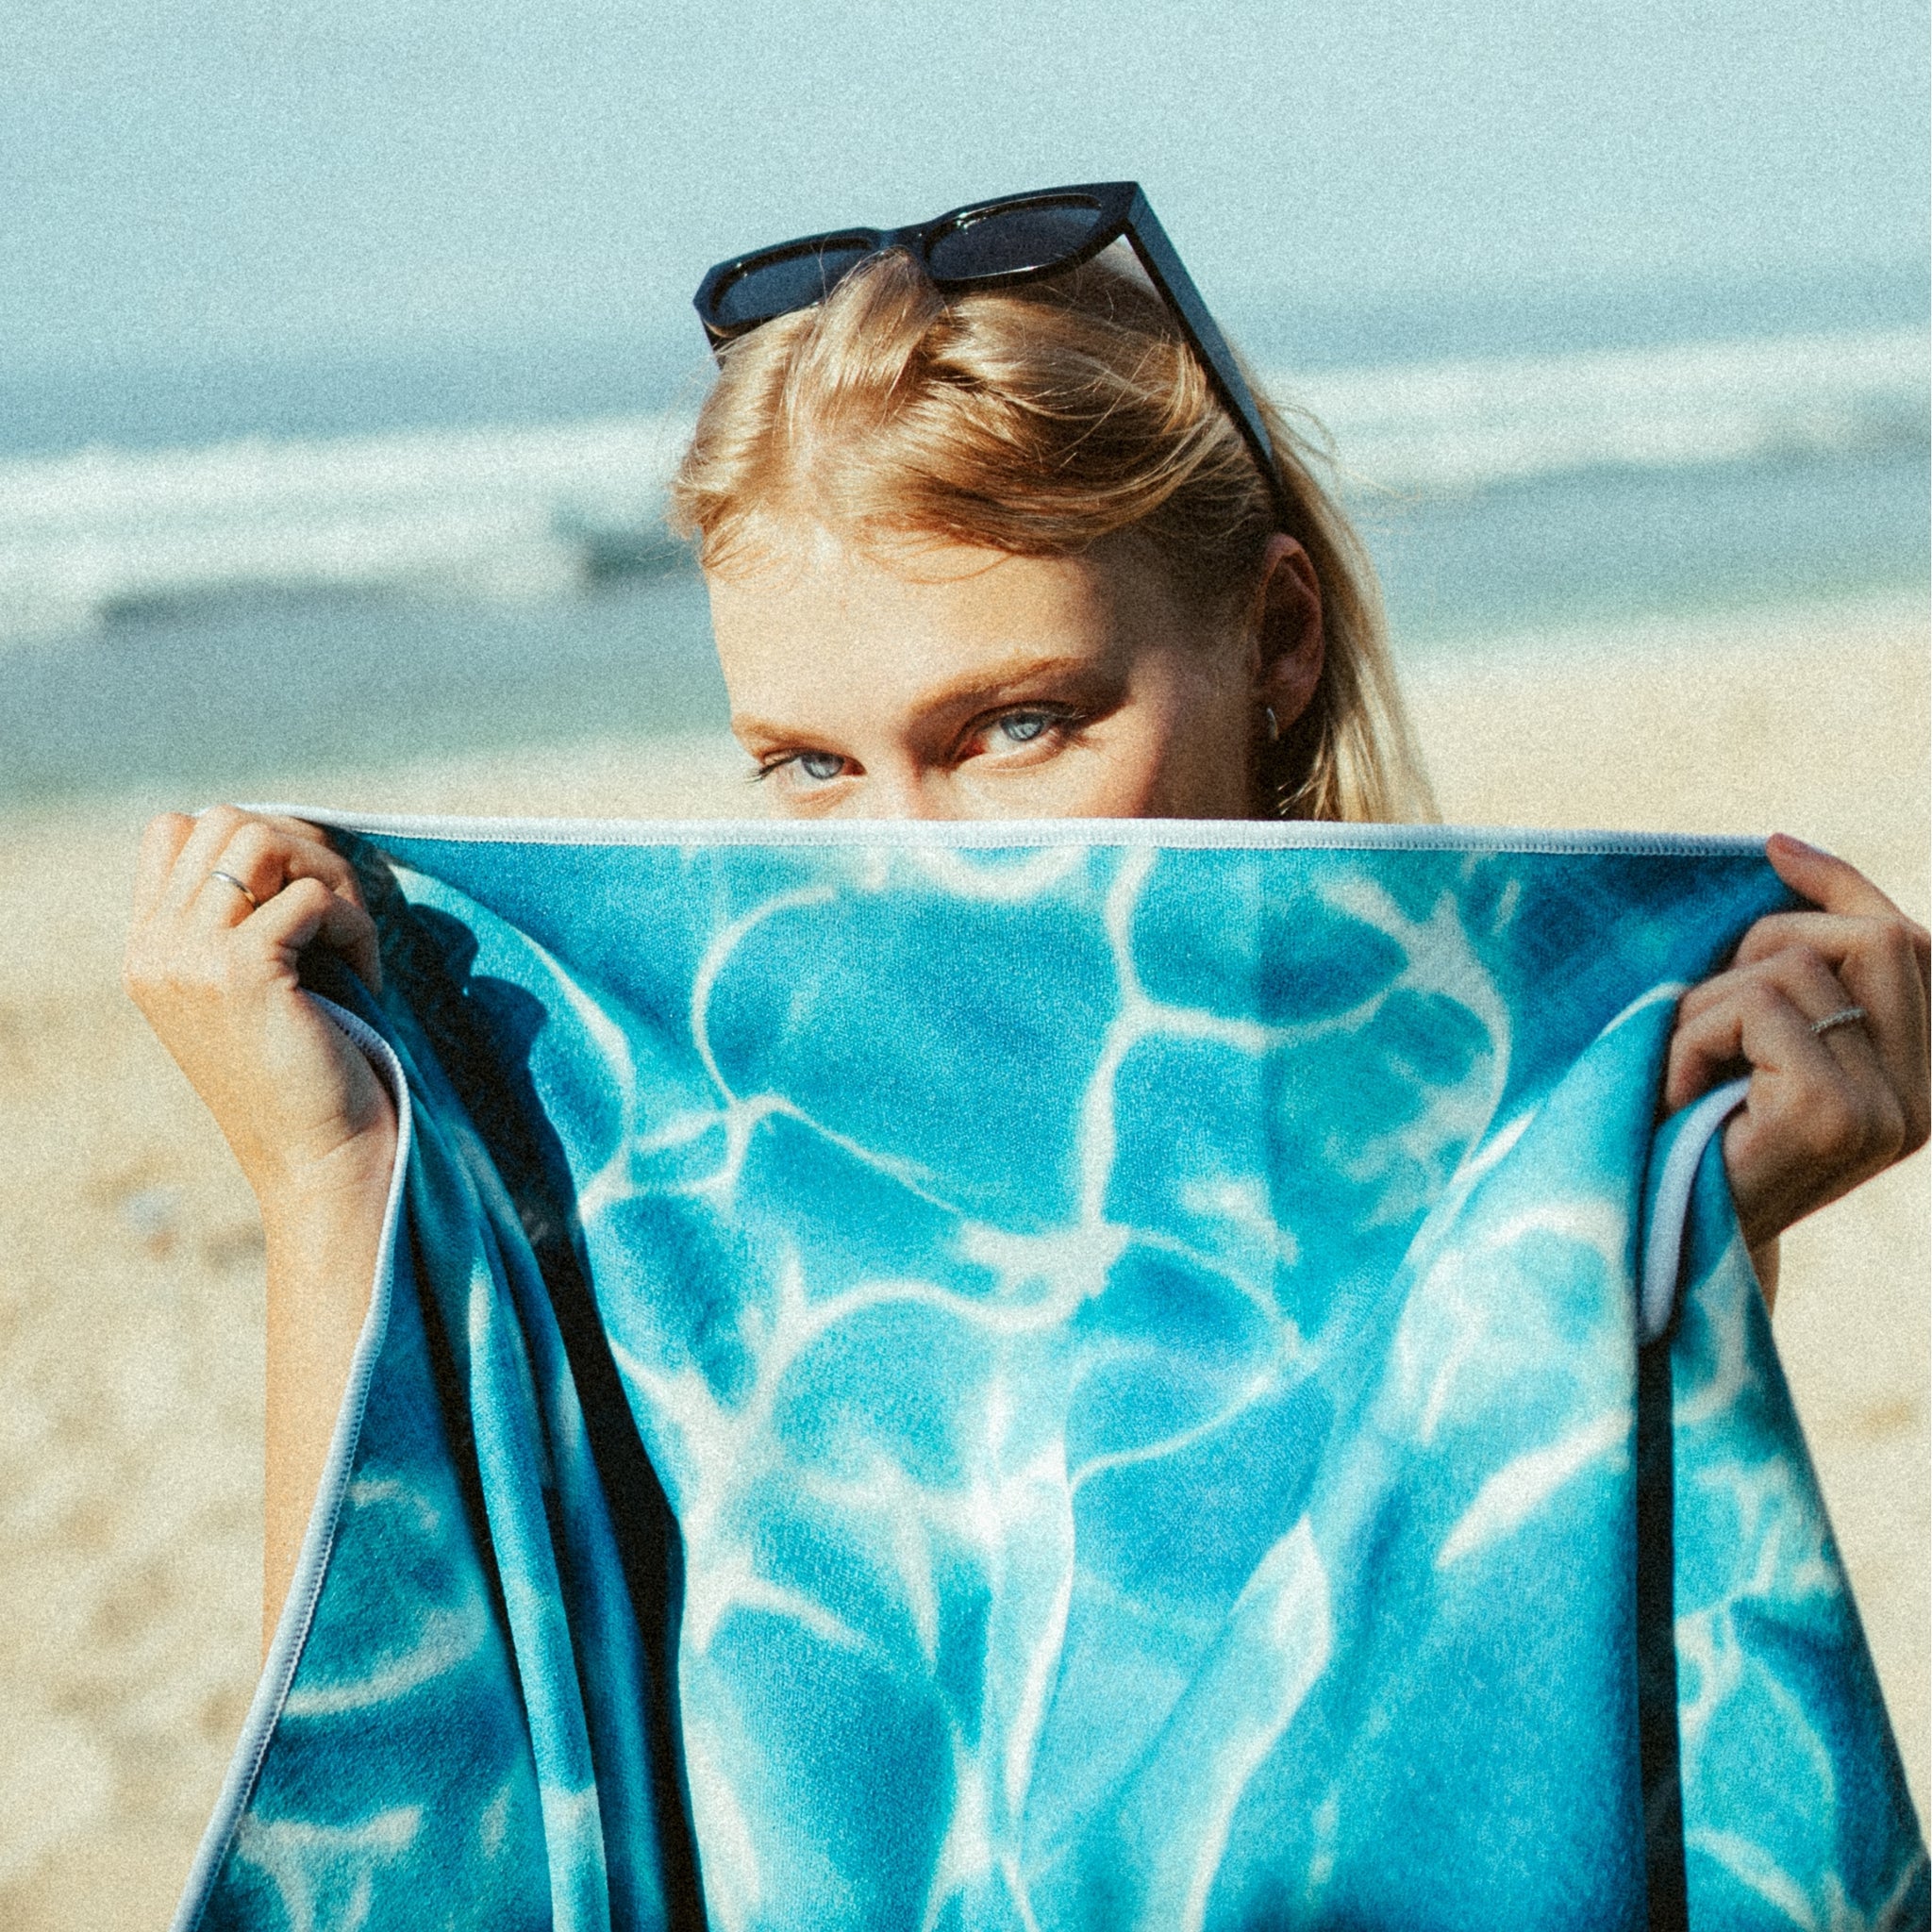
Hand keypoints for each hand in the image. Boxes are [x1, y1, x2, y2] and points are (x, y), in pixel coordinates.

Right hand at [123, 805, 397, 1219]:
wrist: (322, 1162)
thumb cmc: (312, 1078)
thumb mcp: (260, 989)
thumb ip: (248, 918)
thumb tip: (301, 838)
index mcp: (149, 951)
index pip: (176, 832)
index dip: (258, 842)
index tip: (310, 895)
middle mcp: (155, 949)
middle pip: (224, 821)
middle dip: (304, 850)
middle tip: (346, 917)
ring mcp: (189, 958)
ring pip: (261, 839)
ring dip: (329, 878)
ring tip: (356, 941)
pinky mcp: (240, 971)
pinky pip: (311, 894)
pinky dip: (354, 924)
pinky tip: (368, 977)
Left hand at [1665, 834, 1929, 1258]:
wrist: (1662, 1238)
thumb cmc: (1690, 1134)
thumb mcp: (1755, 1047)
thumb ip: (1796, 980)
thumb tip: (1781, 849)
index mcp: (1922, 1078)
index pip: (1913, 945)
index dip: (1845, 884)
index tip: (1772, 848)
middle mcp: (1927, 1098)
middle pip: (1873, 938)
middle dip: (1764, 941)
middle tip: (1700, 1006)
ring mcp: (1892, 1111)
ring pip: (1797, 967)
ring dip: (1709, 1002)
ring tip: (1685, 1068)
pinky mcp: (1837, 1115)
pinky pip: (1757, 1007)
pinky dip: (1693, 1034)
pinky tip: (1678, 1093)